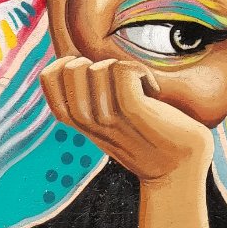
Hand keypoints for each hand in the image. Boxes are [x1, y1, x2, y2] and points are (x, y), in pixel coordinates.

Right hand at [40, 56, 213, 183]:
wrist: (179, 169)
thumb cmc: (146, 136)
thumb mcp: (109, 118)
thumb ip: (91, 95)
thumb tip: (77, 57)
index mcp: (77, 119)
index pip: (47, 78)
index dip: (65, 61)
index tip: (90, 70)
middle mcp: (88, 121)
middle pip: (70, 68)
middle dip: (95, 60)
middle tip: (117, 79)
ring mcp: (109, 118)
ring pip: (98, 69)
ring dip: (122, 67)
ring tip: (138, 85)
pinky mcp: (134, 113)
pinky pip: (123, 72)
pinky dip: (139, 71)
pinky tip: (151, 88)